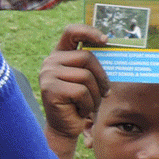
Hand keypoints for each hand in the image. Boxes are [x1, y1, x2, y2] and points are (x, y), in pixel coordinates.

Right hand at [39, 25, 108, 143]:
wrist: (64, 127)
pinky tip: (80, 110)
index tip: (106, 40)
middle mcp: (50, 61)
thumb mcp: (86, 79)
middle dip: (102, 77)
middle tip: (106, 92)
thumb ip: (91, 64)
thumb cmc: (79, 102)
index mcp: (59, 55)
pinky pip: (81, 92)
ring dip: (95, 95)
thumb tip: (110, 47)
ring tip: (89, 105)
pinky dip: (88, 104)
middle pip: (87, 57)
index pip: (72, 32)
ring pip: (86, 76)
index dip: (89, 31)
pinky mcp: (50, 89)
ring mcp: (48, 75)